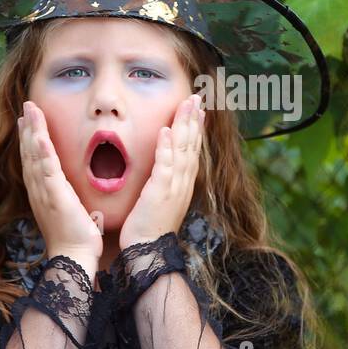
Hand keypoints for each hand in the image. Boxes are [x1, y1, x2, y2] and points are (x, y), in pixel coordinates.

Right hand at [18, 100, 102, 263]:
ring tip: (29, 111)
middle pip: (29, 153)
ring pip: (35, 156)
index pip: (34, 161)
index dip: (30, 140)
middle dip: (27, 129)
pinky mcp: (55, 196)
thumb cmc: (77, 240)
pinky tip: (40, 136)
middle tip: (26, 107)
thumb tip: (88, 206)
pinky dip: (43, 152)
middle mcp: (39, 190)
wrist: (75, 258)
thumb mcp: (75, 216)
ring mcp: (45, 193)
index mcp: (44, 193)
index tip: (27, 121)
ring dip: (32, 132)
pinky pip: (47, 170)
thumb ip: (77, 205)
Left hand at [119, 93, 204, 250]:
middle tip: (197, 98)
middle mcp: (182, 182)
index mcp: (183, 183)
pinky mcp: (160, 192)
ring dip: (184, 126)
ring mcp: (173, 186)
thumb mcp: (161, 201)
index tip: (199, 110)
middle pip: (191, 145)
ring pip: (182, 151)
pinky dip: (166, 148)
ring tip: (187, 105)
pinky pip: (164, 166)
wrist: (148, 251)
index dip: (195, 129)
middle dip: (194, 120)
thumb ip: (164, 182)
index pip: (192, 150)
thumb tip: (164, 169)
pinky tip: (166, 131)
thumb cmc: (149, 228)